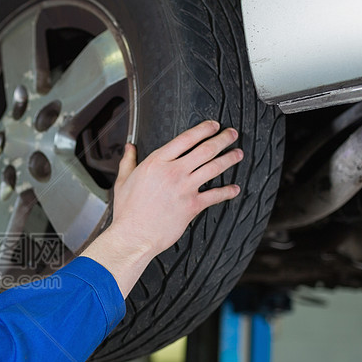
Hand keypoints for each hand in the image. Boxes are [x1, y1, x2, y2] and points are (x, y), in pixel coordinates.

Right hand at [82, 121, 241, 293]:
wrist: (134, 235)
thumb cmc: (127, 211)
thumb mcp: (123, 181)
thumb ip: (128, 161)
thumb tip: (129, 147)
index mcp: (156, 163)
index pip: (185, 139)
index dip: (203, 129)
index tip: (213, 126)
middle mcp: (173, 172)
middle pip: (205, 149)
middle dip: (222, 139)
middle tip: (231, 134)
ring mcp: (185, 188)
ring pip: (214, 167)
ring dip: (229, 159)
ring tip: (237, 153)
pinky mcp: (192, 206)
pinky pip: (216, 195)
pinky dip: (228, 191)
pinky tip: (234, 189)